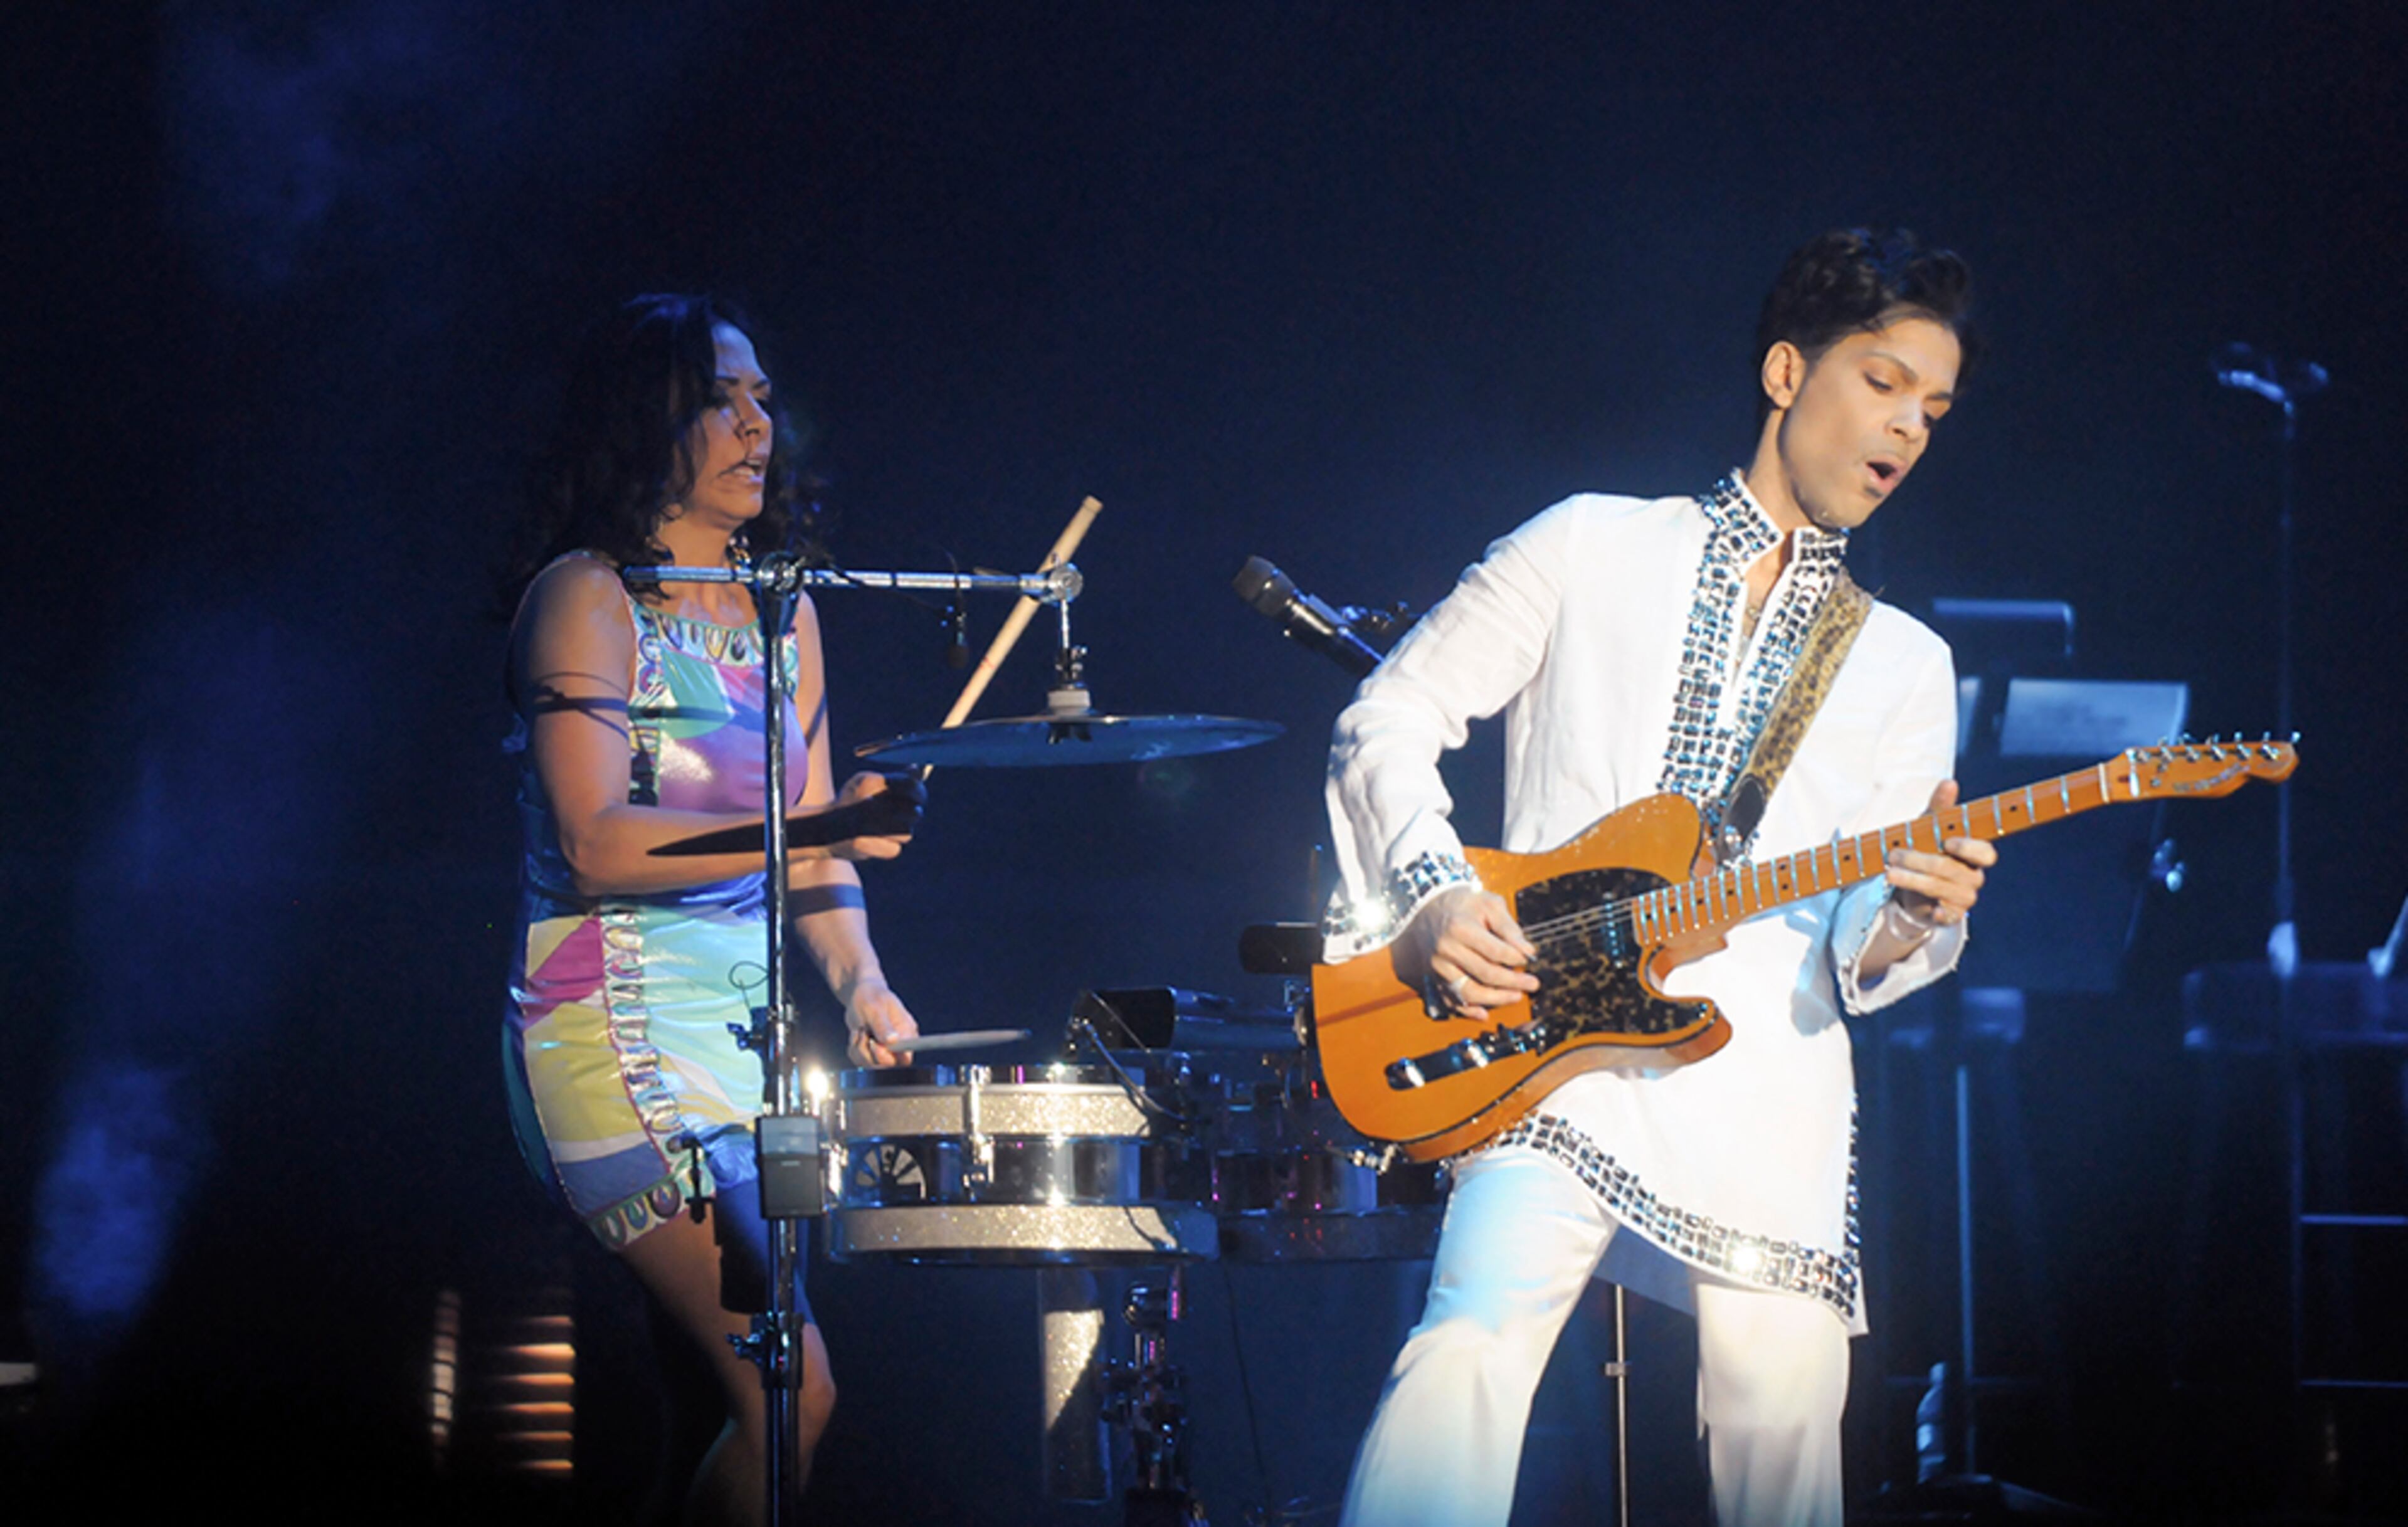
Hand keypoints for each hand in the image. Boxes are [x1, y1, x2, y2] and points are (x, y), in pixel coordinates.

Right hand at [826, 771, 922, 861]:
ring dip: (899, 832)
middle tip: (905, 815)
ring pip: (907, 833)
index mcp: (869, 782)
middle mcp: (867, 802)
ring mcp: (864, 825)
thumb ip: (895, 778)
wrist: (820, 828)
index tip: (918, 798)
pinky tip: (876, 841)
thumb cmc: (851, 802)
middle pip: (915, 812)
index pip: (911, 785)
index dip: (920, 793)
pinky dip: (888, 847)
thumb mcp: (868, 783)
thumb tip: (917, 771)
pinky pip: (895, 849)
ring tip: (883, 828)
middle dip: (912, 814)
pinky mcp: (862, 846)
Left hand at [845, 978, 918, 1066]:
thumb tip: (893, 1040)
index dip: (889, 1057)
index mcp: (906, 1032)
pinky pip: (861, 1061)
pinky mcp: (872, 1051)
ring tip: (860, 1031)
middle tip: (864, 1033)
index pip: (905, 1057)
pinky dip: (854, 1049)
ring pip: (872, 1065)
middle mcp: (898, 1043)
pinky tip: (857, 1035)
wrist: (860, 994)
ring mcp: (884, 1049)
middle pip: (887, 1065)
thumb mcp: (875, 1008)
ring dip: (859, 1049)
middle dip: (869, 1052)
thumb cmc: (871, 995)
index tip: (875, 1044)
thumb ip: (883, 1025)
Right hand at [1400, 885, 1539, 1018]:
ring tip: (1516, 996)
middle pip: (1485, 974)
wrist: (1428, 908)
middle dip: (1513, 982)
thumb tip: (1527, 951)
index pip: (1495, 951)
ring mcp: (1438, 967)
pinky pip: (1451, 1000)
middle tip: (1533, 984)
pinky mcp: (1435, 977)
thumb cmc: (1464, 905)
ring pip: (1469, 993)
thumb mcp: (1489, 904)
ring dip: (1496, 999)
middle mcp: (1446, 950)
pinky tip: (1485, 1014)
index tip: (1528, 959)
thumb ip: (1509, 927)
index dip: (1516, 958)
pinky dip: (1468, 1011)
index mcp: (1460, 928)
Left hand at [1883, 780, 1995, 928]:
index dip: (1970, 848)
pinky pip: (1949, 917)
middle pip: (1951, 870)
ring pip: (1941, 889)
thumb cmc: (1926, 850)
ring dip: (1912, 880)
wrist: (1910, 885)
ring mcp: (1963, 898)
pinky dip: (1940, 914)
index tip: (1948, 841)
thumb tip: (1949, 782)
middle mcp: (1973, 876)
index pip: (1985, 853)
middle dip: (1919, 861)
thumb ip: (1939, 807)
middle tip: (1893, 855)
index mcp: (1973, 855)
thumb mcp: (1928, 828)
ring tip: (1889, 873)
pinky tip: (1932, 910)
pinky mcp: (1951, 916)